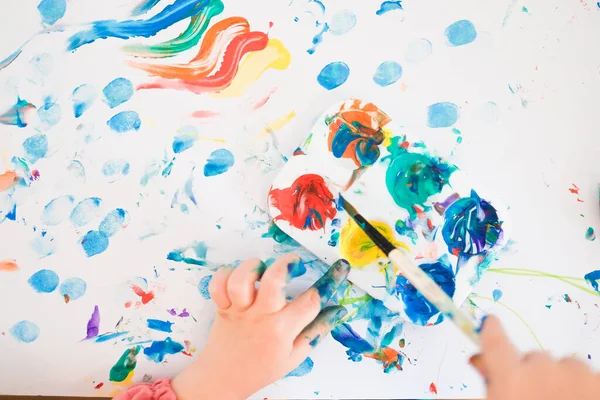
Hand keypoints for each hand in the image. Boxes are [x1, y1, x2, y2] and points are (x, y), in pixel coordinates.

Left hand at [172, 255, 350, 399]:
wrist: (223, 379)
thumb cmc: (261, 367)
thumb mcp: (295, 356)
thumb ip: (316, 331)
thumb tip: (338, 310)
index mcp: (282, 330)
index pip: (311, 301)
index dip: (330, 282)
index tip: (339, 269)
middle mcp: (260, 317)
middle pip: (274, 280)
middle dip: (287, 264)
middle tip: (295, 264)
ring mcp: (238, 311)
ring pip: (242, 279)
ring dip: (253, 267)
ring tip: (262, 270)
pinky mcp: (221, 306)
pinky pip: (218, 284)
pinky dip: (226, 275)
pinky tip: (237, 278)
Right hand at [473, 315, 599, 399]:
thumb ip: (489, 382)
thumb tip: (476, 360)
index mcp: (512, 380)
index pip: (495, 342)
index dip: (492, 330)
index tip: (491, 322)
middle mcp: (543, 370)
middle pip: (534, 358)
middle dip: (533, 372)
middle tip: (532, 395)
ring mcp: (577, 375)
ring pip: (565, 366)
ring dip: (561, 380)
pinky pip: (589, 376)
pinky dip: (585, 387)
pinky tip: (579, 399)